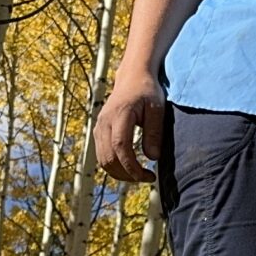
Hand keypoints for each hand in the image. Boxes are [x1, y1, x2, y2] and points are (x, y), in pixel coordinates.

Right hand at [93, 64, 164, 182]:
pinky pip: (102, 155)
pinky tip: (130, 168)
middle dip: (127, 174)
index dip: (131, 166)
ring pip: (103, 160)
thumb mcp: (157, 109)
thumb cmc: (147, 91)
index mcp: (119, 114)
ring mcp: (99, 127)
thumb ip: (154, 133)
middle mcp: (104, 122)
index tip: (148, 176)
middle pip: (109, 158)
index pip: (120, 146)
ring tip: (140, 175)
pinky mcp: (99, 132)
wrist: (132, 77)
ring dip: (120, 173)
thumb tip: (153, 158)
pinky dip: (114, 166)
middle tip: (147, 178)